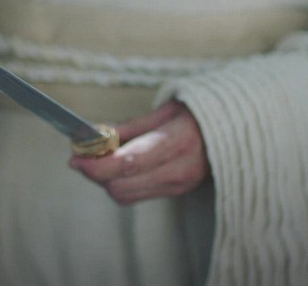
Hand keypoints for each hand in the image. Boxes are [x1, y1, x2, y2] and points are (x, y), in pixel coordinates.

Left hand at [69, 100, 209, 204]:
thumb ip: (128, 127)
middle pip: (121, 186)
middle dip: (96, 172)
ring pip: (125, 195)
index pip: (128, 163)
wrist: (232, 131)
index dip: (97, 164)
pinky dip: (119, 183)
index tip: (75, 156)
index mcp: (177, 142)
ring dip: (105, 180)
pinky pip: (135, 196)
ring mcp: (178, 186)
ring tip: (101, 157)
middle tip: (83, 154)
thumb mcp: (164, 111)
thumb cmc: (197, 115)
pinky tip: (118, 166)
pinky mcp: (175, 193)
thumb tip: (93, 134)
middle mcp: (179, 170)